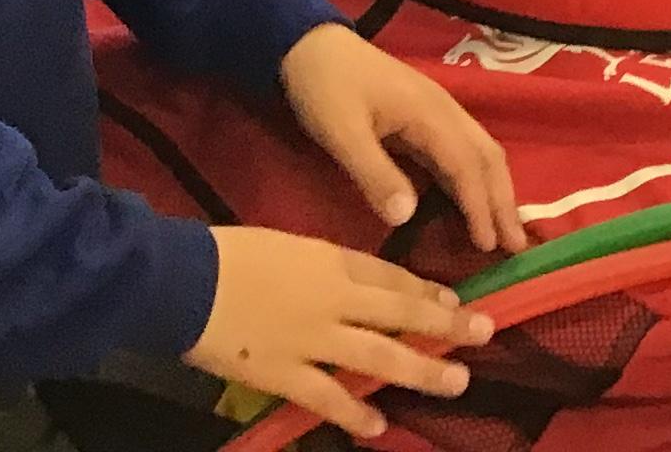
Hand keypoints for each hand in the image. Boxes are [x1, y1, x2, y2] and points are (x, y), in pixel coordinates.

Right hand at [188, 227, 489, 441]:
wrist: (184, 280)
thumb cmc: (232, 254)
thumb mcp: (291, 246)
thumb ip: (328, 267)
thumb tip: (359, 286)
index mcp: (333, 261)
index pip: (393, 277)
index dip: (428, 291)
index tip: (458, 300)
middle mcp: (334, 300)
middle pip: (401, 313)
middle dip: (446, 324)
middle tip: (485, 333)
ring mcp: (311, 340)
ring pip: (379, 356)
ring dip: (421, 369)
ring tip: (457, 381)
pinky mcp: (283, 374)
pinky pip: (327, 397)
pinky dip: (355, 412)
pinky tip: (379, 425)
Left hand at [280, 23, 526, 255]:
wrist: (312, 45)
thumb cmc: (325, 88)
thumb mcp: (340, 133)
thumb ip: (373, 173)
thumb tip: (407, 217)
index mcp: (429, 115)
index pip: (466, 166)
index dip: (479, 207)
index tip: (490, 246)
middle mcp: (446, 111)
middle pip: (488, 158)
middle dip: (504, 201)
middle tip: (518, 246)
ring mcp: (440, 110)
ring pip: (483, 152)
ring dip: (498, 190)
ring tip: (507, 227)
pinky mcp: (428, 115)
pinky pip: (466, 149)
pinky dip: (480, 178)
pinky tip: (477, 198)